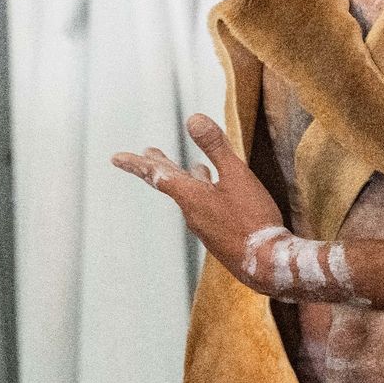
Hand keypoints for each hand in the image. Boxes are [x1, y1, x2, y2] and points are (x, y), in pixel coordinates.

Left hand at [113, 114, 286, 289]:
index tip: (116, 158)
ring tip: (191, 168)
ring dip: (187, 179)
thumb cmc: (252, 220)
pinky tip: (216, 193)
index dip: (138, 163)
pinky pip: (204, 208)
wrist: (267, 264)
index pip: (157, 175)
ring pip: (190, 196)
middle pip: (171, 184)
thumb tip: (193, 118)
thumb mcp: (237, 176)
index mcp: (191, 197)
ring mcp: (205, 226)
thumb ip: (216, 147)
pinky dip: (205, 193)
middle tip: (146, 154)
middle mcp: (192, 212)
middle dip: (159, 167)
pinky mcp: (218, 236)